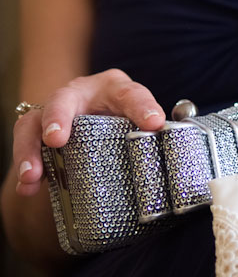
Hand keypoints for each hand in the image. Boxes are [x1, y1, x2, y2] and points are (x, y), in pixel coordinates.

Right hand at [14, 69, 165, 196]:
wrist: (99, 117)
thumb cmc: (123, 118)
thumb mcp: (139, 120)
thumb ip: (152, 130)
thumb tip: (174, 150)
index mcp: (115, 88)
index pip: (131, 94)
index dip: (143, 108)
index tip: (154, 124)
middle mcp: (80, 93)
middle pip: (64, 98)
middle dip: (58, 117)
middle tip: (56, 140)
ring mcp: (54, 111)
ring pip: (34, 123)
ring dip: (30, 149)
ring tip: (32, 175)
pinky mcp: (37, 131)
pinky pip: (25, 144)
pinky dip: (24, 166)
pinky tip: (27, 187)